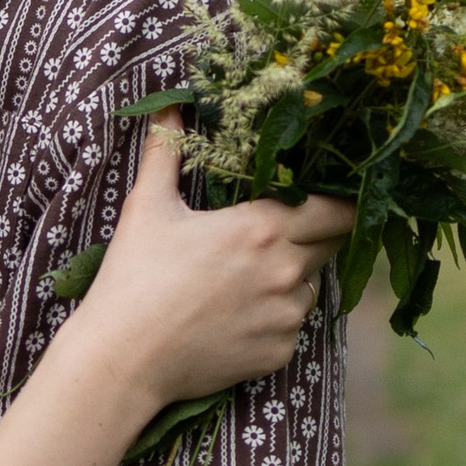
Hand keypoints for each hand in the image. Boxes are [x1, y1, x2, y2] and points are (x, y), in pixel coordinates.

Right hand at [86, 129, 350, 410]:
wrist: (122, 360)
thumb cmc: (133, 278)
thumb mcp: (147, 207)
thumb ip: (165, 151)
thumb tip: (168, 104)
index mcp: (262, 229)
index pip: (338, 208)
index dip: (343, 199)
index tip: (333, 193)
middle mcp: (286, 273)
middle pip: (332, 244)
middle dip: (315, 233)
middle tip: (279, 230)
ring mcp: (286, 317)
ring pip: (310, 286)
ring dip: (292, 277)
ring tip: (245, 277)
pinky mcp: (279, 353)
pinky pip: (291, 326)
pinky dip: (273, 318)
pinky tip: (233, 316)